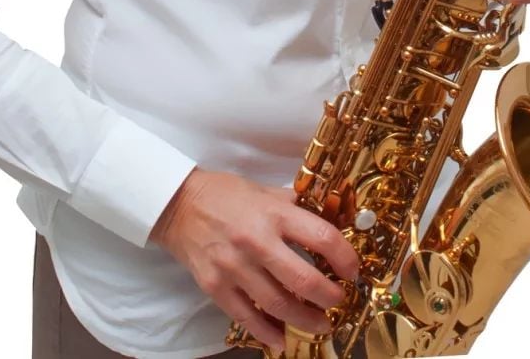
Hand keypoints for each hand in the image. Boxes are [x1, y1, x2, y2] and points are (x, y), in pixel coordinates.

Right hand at [150, 168, 358, 354]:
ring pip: (278, 305)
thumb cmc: (224, 194)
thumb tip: (326, 218)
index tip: (352, 270)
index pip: (321, 238)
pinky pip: (247, 317)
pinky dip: (267, 333)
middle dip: (329, 296)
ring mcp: (234, 267)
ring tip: (319, 324)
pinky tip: (281, 338)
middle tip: (338, 301)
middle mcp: (256, 241)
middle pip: (304, 280)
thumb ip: (293, 206)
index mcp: (273, 213)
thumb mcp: (263, 190)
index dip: (344, 258)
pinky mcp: (215, 286)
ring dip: (305, 320)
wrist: (178, 204)